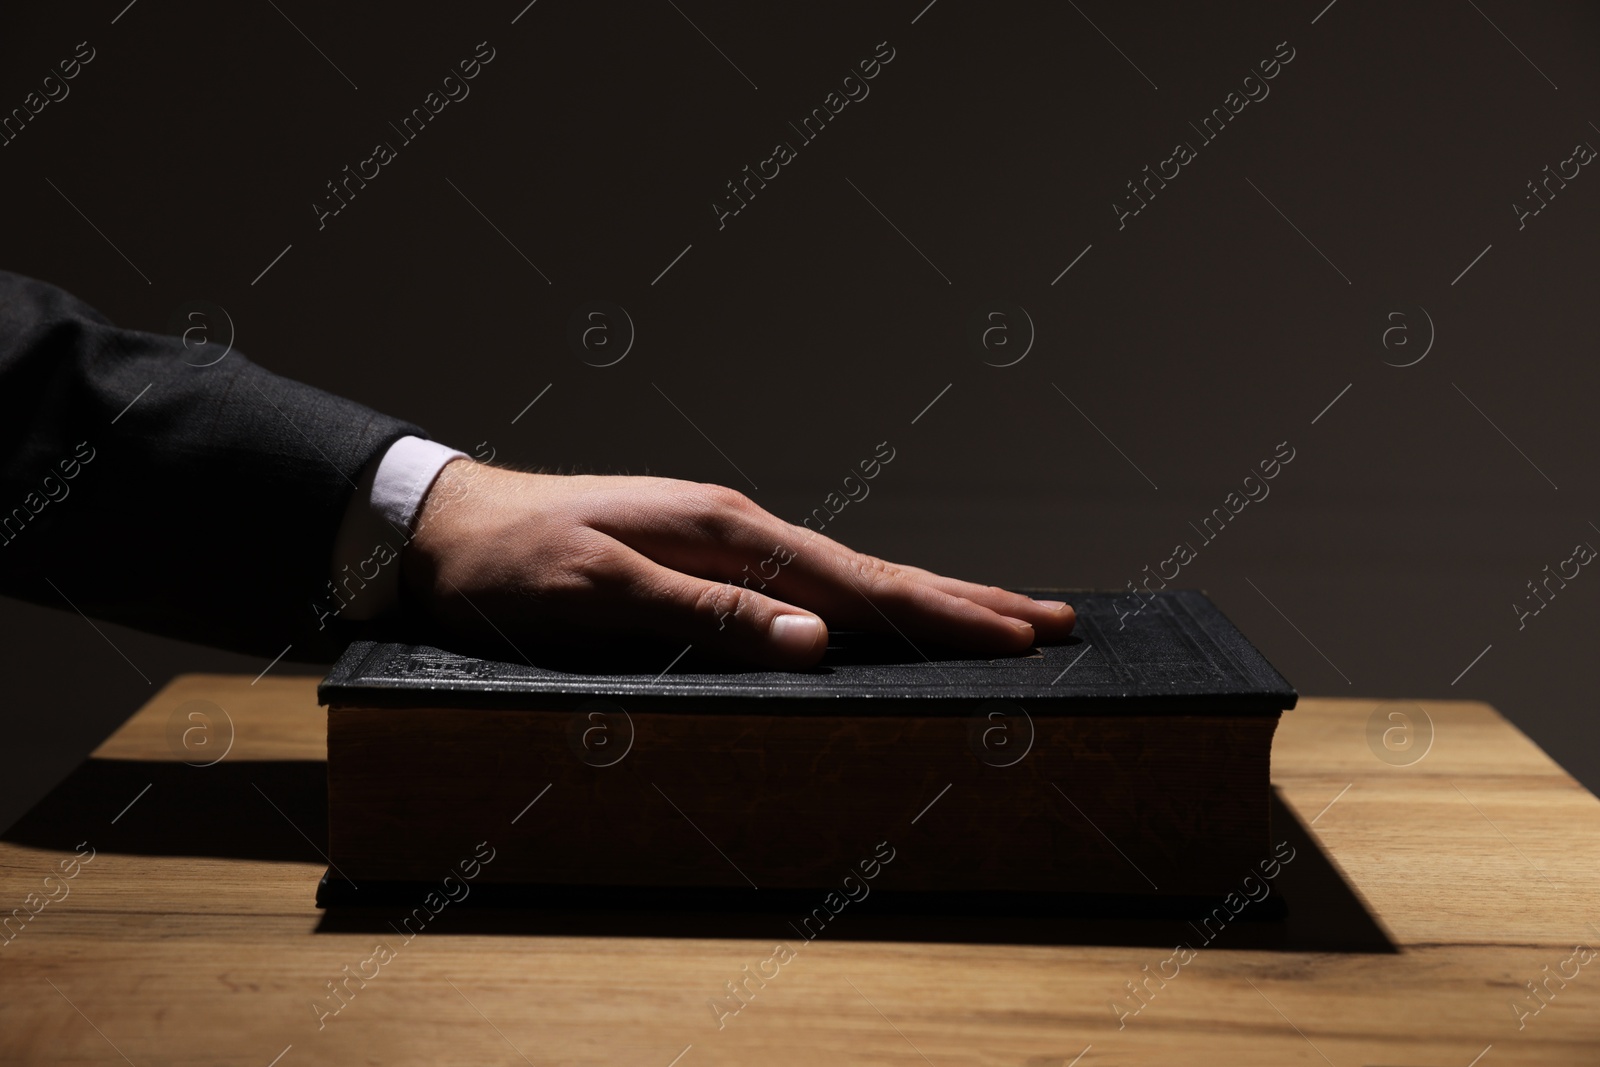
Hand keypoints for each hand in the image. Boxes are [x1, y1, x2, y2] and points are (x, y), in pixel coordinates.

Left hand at [399, 462, 1074, 668]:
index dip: (942, 613)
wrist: (444, 525)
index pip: (859, 581)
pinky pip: (811, 585)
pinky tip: (883, 611)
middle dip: (967, 599)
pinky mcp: (706, 561)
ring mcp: (727, 543)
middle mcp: (741, 530)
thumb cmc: (511, 564)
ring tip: (1000, 612)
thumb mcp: (599, 591)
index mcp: (728, 532)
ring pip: (850, 576)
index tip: (1020, 633)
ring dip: (930, 598)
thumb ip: (709, 614)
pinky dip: (869, 600)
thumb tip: (818, 642)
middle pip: (876, 571)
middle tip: (1054, 617)